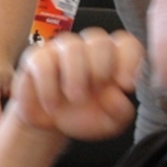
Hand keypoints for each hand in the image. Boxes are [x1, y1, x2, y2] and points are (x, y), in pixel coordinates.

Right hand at [11, 29, 142, 140]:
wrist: (48, 126)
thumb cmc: (82, 116)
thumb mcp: (109, 122)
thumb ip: (120, 111)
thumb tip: (116, 95)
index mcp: (112, 59)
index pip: (126, 44)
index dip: (130, 59)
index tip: (125, 84)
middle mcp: (87, 49)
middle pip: (99, 40)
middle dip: (100, 66)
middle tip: (96, 90)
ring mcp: (60, 50)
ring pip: (71, 46)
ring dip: (75, 74)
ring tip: (75, 99)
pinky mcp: (36, 58)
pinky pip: (42, 61)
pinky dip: (48, 86)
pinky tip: (52, 105)